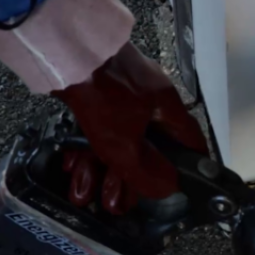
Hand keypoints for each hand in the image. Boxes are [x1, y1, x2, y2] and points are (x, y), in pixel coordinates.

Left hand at [53, 44, 207, 212]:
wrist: (64, 51)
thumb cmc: (103, 93)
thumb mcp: (125, 144)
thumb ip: (147, 171)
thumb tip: (167, 188)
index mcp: (167, 107)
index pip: (190, 141)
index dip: (190, 167)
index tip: (183, 187)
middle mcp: (148, 99)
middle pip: (146, 148)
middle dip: (127, 180)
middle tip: (115, 203)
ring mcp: (120, 93)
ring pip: (116, 140)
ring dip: (99, 170)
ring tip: (83, 194)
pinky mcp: (94, 91)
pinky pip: (96, 128)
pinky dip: (84, 149)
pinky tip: (71, 168)